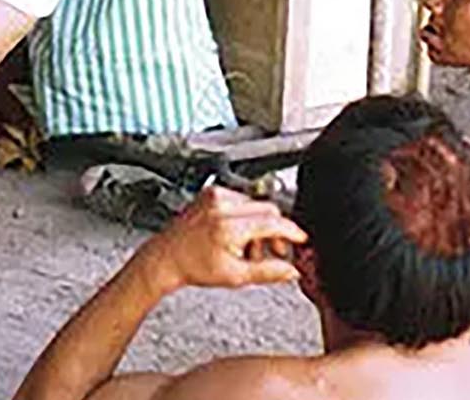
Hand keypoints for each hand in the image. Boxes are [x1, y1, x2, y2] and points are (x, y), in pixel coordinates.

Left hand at [131, 187, 306, 292]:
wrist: (167, 257)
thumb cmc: (193, 266)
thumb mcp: (236, 276)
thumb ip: (269, 272)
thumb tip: (292, 270)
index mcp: (229, 225)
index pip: (273, 221)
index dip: (292, 232)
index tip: (301, 240)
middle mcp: (221, 205)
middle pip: (268, 210)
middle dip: (275, 232)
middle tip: (274, 252)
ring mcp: (214, 196)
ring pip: (255, 205)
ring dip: (260, 226)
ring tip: (249, 249)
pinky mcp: (210, 193)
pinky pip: (241, 201)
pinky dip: (245, 217)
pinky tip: (237, 236)